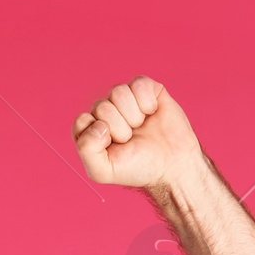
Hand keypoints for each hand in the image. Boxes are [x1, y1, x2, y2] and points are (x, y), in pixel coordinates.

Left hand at [72, 76, 201, 189]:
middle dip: (120, 128)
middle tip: (131, 139)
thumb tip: (98, 123)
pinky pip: (139, 83)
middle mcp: (107, 112)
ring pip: (118, 92)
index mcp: (92, 130)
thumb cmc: (138, 168)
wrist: (172, 165)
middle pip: (101, 107)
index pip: (82, 121)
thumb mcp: (103, 171)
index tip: (113, 146)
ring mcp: (126, 100)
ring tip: (141, 127)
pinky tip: (152, 113)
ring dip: (133, 115)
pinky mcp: (146, 90)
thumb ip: (86, 150)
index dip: (99, 134)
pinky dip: (147, 101)